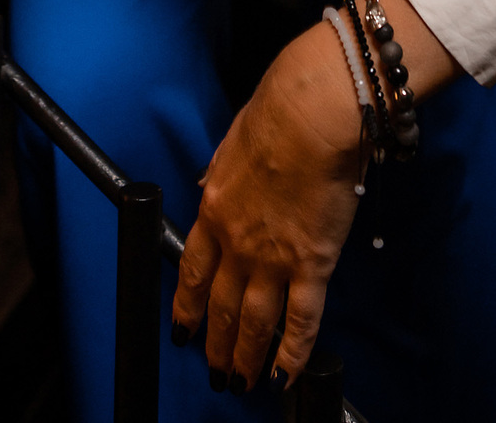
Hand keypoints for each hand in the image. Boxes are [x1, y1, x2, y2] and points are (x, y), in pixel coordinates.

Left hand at [172, 23, 362, 392]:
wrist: (310, 114)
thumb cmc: (277, 112)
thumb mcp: (232, 143)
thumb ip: (221, 172)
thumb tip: (212, 183)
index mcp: (214, 209)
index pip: (192, 271)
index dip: (186, 307)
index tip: (183, 330)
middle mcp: (237, 242)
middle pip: (220, 306)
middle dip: (215, 344)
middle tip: (216, 370)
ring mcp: (273, 258)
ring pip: (254, 323)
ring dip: (247, 357)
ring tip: (242, 382)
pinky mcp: (312, 264)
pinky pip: (301, 319)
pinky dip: (293, 352)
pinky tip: (287, 374)